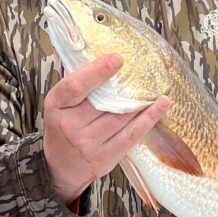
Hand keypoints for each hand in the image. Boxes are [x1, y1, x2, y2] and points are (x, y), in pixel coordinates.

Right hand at [43, 54, 170, 204]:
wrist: (59, 168)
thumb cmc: (61, 127)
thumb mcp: (58, 104)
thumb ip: (74, 80)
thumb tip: (87, 48)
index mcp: (57, 107)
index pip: (75, 87)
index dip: (97, 72)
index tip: (117, 59)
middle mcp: (71, 126)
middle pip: (103, 102)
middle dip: (125, 86)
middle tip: (144, 70)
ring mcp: (88, 144)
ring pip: (121, 117)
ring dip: (142, 101)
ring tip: (157, 86)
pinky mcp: (105, 157)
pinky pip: (132, 134)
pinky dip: (149, 118)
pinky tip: (160, 105)